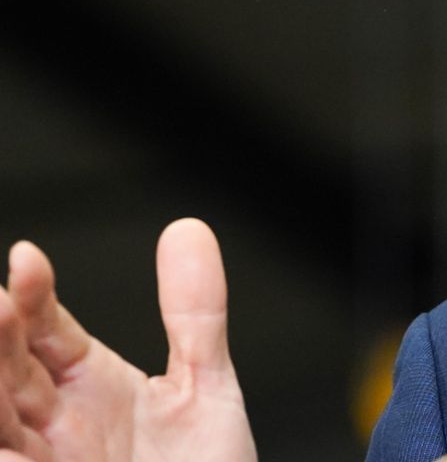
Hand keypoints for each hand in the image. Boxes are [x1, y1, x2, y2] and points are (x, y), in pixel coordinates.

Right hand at [0, 220, 256, 461]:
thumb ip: (196, 313)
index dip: (32, 295)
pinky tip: (6, 446)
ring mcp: (39, 460)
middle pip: (3, 371)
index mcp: (83, 383)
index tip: (27, 260)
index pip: (42, 328)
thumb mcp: (205, 388)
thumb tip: (187, 229)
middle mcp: (49, 423)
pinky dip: (7, 456)